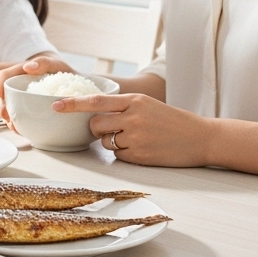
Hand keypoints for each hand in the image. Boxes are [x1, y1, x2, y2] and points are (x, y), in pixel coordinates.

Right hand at [0, 54, 76, 131]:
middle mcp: (14, 86)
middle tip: (8, 118)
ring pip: (6, 109)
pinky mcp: (23, 108)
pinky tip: (22, 130)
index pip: (1, 77)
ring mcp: (17, 98)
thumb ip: (42, 62)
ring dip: (8, 119)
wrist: (63, 77)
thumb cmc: (55, 69)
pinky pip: (16, 117)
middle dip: (2, 108)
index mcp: (17, 73)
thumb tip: (28, 67)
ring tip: (15, 128)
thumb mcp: (52, 63)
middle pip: (0, 97)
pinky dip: (17, 124)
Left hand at [55, 93, 211, 166]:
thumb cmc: (173, 121)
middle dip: (96, 129)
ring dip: (113, 142)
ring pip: (106, 142)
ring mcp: (136, 137)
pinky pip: (119, 156)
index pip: (96, 101)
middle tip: (111, 130)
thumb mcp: (148, 105)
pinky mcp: (141, 155)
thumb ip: (123, 107)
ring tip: (136, 139)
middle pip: (95, 124)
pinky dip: (125, 155)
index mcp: (134, 100)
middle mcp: (133, 116)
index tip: (55, 105)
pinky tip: (143, 149)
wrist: (202, 137)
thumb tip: (96, 115)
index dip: (73, 104)